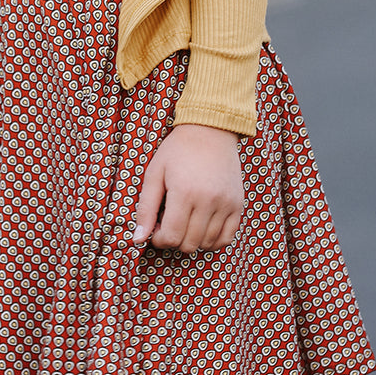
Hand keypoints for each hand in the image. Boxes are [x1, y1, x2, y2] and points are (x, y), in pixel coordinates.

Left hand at [133, 124, 243, 252]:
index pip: (171, 236)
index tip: (156, 229)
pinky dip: (213, 241)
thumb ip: (145, 208)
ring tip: (185, 223)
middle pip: (189, 244)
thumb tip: (137, 239)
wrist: (211, 130)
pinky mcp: (238, 204)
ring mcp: (226, 204)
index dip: (159, 239)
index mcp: (184, 192)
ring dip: (192, 241)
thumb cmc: (178, 150)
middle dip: (174, 240)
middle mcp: (208, 201)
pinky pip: (227, 238)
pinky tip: (202, 229)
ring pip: (207, 244)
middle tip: (169, 224)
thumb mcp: (154, 173)